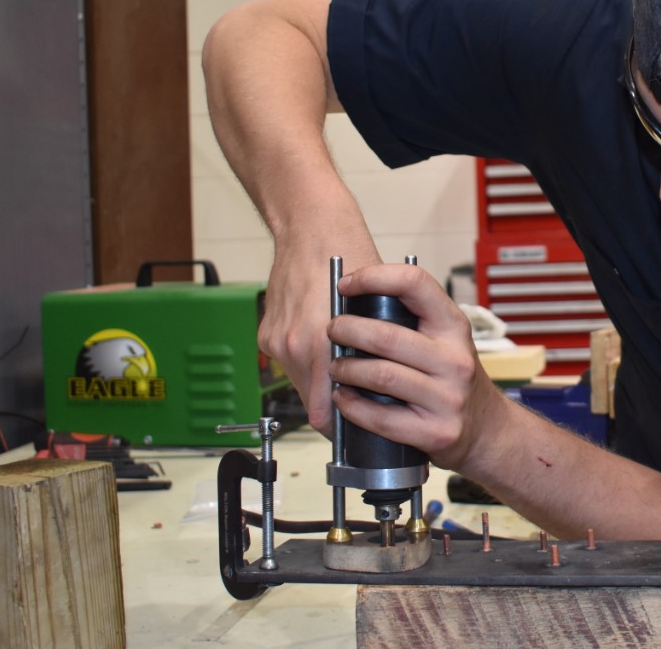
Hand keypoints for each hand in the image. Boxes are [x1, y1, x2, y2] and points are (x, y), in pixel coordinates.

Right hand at [258, 231, 380, 435]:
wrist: (311, 228)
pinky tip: (327, 354)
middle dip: (338, 408)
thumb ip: (380, 344)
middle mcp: (294, 346)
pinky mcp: (268, 335)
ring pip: (303, 385)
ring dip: (323, 387)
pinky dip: (308, 365)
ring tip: (348, 382)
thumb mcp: (378, 304)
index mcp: (321, 342)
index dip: (346, 425)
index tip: (362, 432)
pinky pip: (290, 365)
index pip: (327, 410)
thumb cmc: (347, 255)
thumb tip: (392, 380)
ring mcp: (278, 342)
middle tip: (362, 410)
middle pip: (314, 403)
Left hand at [327, 261, 506, 470]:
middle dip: (347, 330)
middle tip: (333, 331)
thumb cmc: (454, 377)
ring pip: (380, 376)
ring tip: (335, 367)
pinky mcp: (434, 432)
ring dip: (345, 369)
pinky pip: (380, 418)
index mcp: (454, 327)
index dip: (373, 277)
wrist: (486, 429)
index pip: (414, 284)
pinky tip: (343, 398)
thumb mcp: (446, 339)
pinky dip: (352, 406)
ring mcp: (447, 399)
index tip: (346, 284)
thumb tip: (353, 300)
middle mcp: (455, 360)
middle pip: (386, 336)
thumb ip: (412, 320)